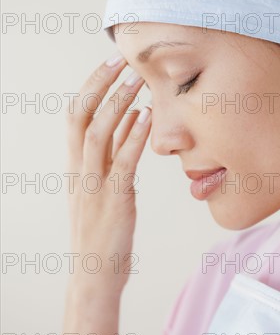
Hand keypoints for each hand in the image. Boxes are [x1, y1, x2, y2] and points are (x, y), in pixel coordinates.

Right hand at [64, 54, 150, 299]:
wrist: (94, 275)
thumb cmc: (102, 229)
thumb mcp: (103, 185)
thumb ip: (115, 151)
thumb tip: (131, 115)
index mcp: (76, 165)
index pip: (75, 115)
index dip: (91, 85)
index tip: (111, 63)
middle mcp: (80, 171)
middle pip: (81, 116)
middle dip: (100, 84)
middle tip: (121, 59)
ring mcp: (94, 186)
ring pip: (98, 134)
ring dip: (117, 103)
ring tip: (137, 79)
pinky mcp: (114, 202)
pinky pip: (122, 163)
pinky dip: (135, 137)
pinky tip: (148, 117)